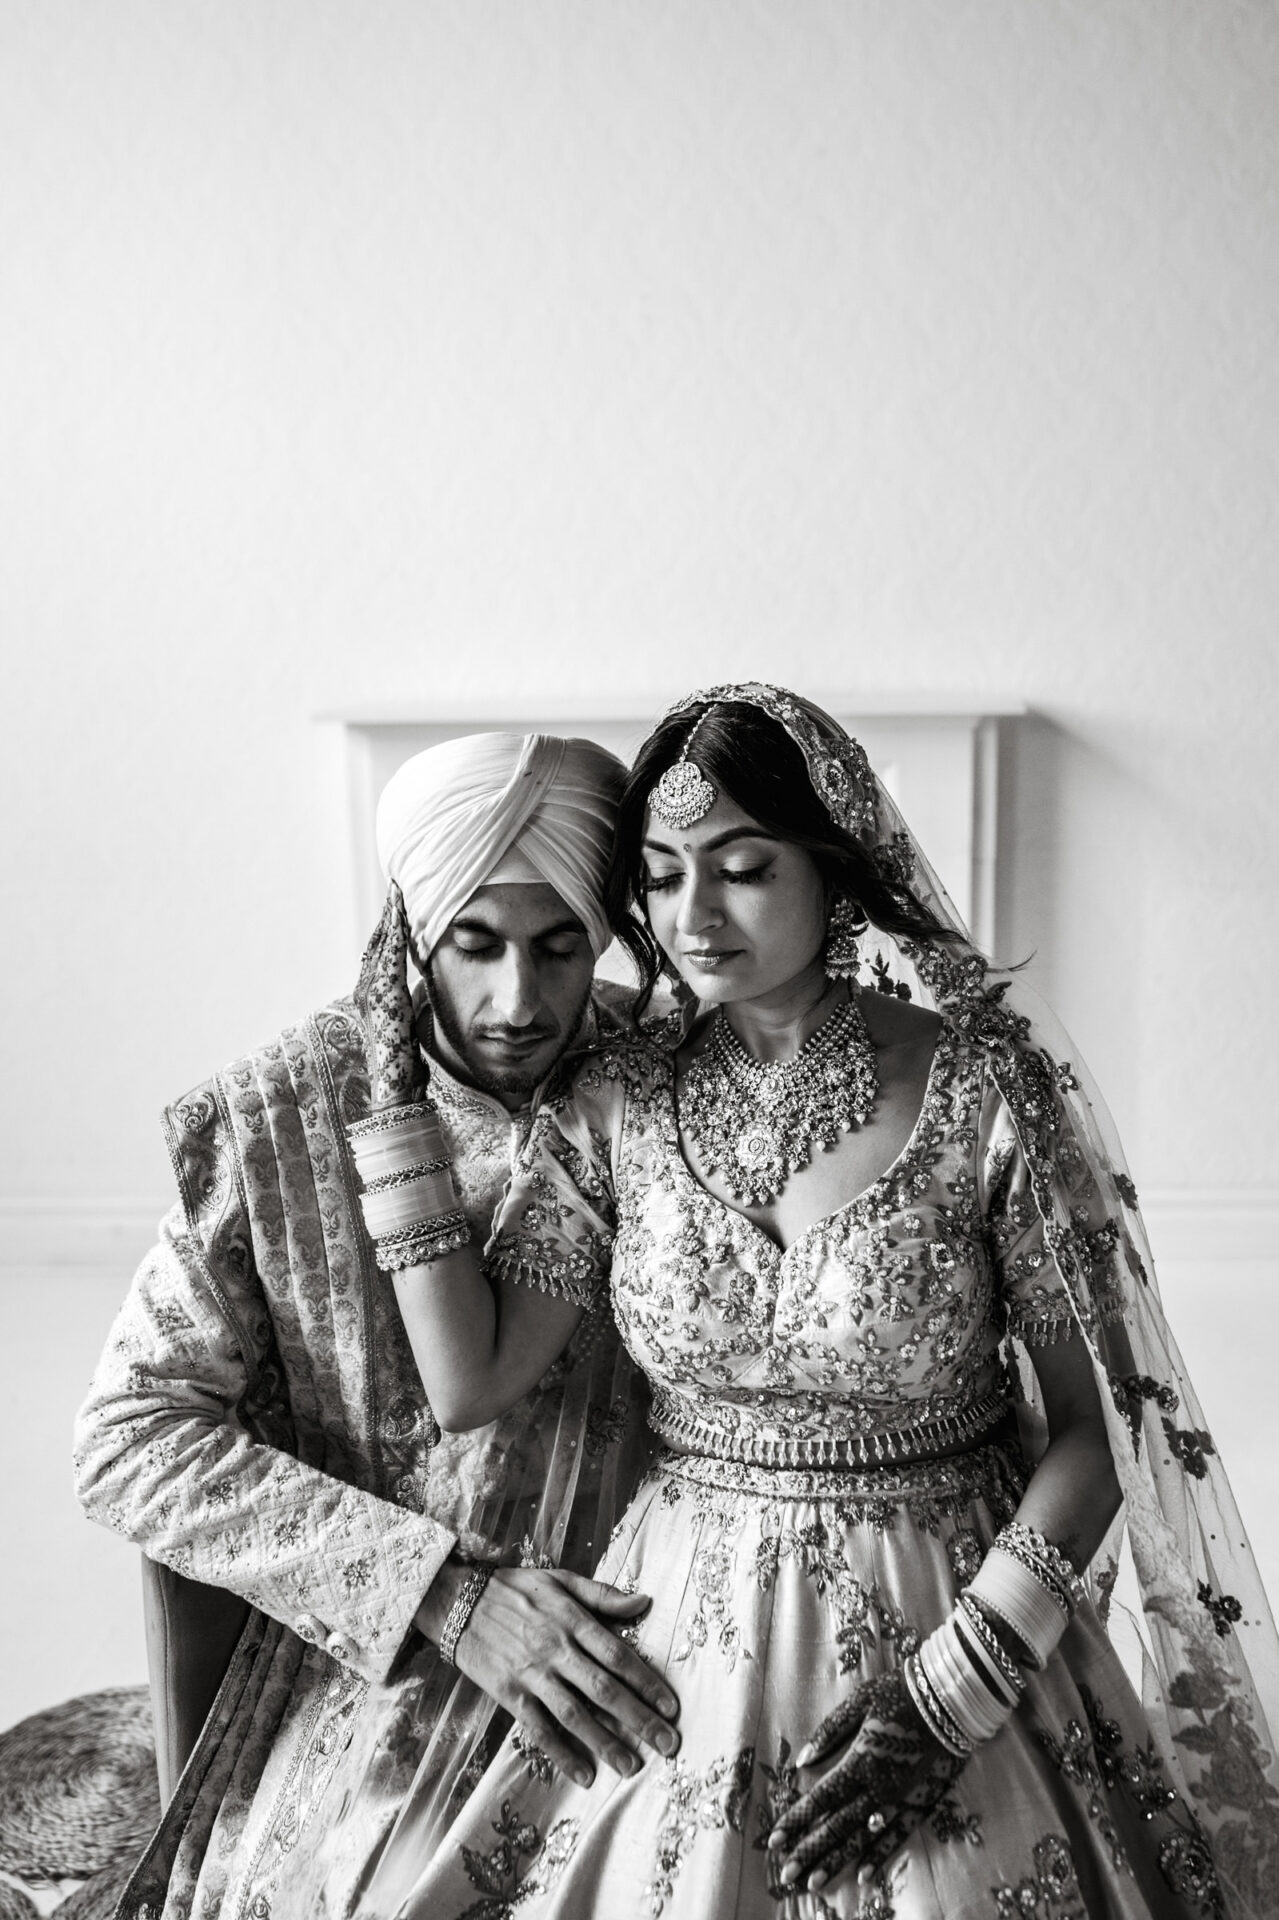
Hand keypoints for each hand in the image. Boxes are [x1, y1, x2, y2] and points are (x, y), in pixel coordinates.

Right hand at [354, 884, 428, 1108]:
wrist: (394, 1090)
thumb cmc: (404, 1068)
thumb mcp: (405, 1029)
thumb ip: (407, 1009)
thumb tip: (416, 999)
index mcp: (373, 998)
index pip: (381, 954)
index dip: (389, 929)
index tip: (399, 904)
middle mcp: (367, 991)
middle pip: (378, 943)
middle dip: (388, 915)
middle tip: (398, 885)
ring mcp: (372, 993)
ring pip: (382, 944)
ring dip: (391, 917)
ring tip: (400, 891)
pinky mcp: (384, 996)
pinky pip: (391, 956)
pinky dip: (396, 932)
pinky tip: (404, 914)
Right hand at [415, 1565, 680, 1787]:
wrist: (458, 1601)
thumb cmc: (514, 1588)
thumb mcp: (560, 1580)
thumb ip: (602, 1595)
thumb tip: (645, 1602)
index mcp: (572, 1620)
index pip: (617, 1655)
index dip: (647, 1682)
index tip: (671, 1706)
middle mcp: (555, 1650)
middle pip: (604, 1689)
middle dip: (638, 1719)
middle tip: (668, 1744)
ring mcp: (532, 1675)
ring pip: (574, 1714)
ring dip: (605, 1743)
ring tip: (632, 1767)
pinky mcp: (510, 1694)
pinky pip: (539, 1729)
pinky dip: (561, 1753)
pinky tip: (584, 1774)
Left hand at [767, 1670, 964, 1894]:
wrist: (948, 1698)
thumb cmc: (898, 1694)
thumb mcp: (858, 1703)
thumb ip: (829, 1732)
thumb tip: (802, 1760)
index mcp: (860, 1761)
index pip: (820, 1798)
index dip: (796, 1820)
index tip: (774, 1839)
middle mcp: (878, 1787)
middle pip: (837, 1825)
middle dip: (809, 1850)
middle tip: (785, 1873)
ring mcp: (901, 1799)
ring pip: (863, 1838)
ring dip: (837, 1860)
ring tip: (813, 1882)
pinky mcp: (920, 1802)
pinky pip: (898, 1836)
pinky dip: (879, 1856)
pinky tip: (863, 1875)